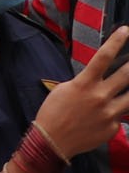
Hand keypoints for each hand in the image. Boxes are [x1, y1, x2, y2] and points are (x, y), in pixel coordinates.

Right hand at [32, 28, 128, 157]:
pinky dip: (114, 115)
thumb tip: (99, 79)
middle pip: (126, 74)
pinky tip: (101, 119)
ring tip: (128, 87)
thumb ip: (85, 83)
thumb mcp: (65, 90)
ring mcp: (109, 113)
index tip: (126, 30)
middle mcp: (100, 96)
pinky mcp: (113, 127)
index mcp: (84, 84)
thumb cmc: (53, 113)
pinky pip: (120, 117)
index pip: (103, 57)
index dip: (117, 41)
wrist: (52, 141)